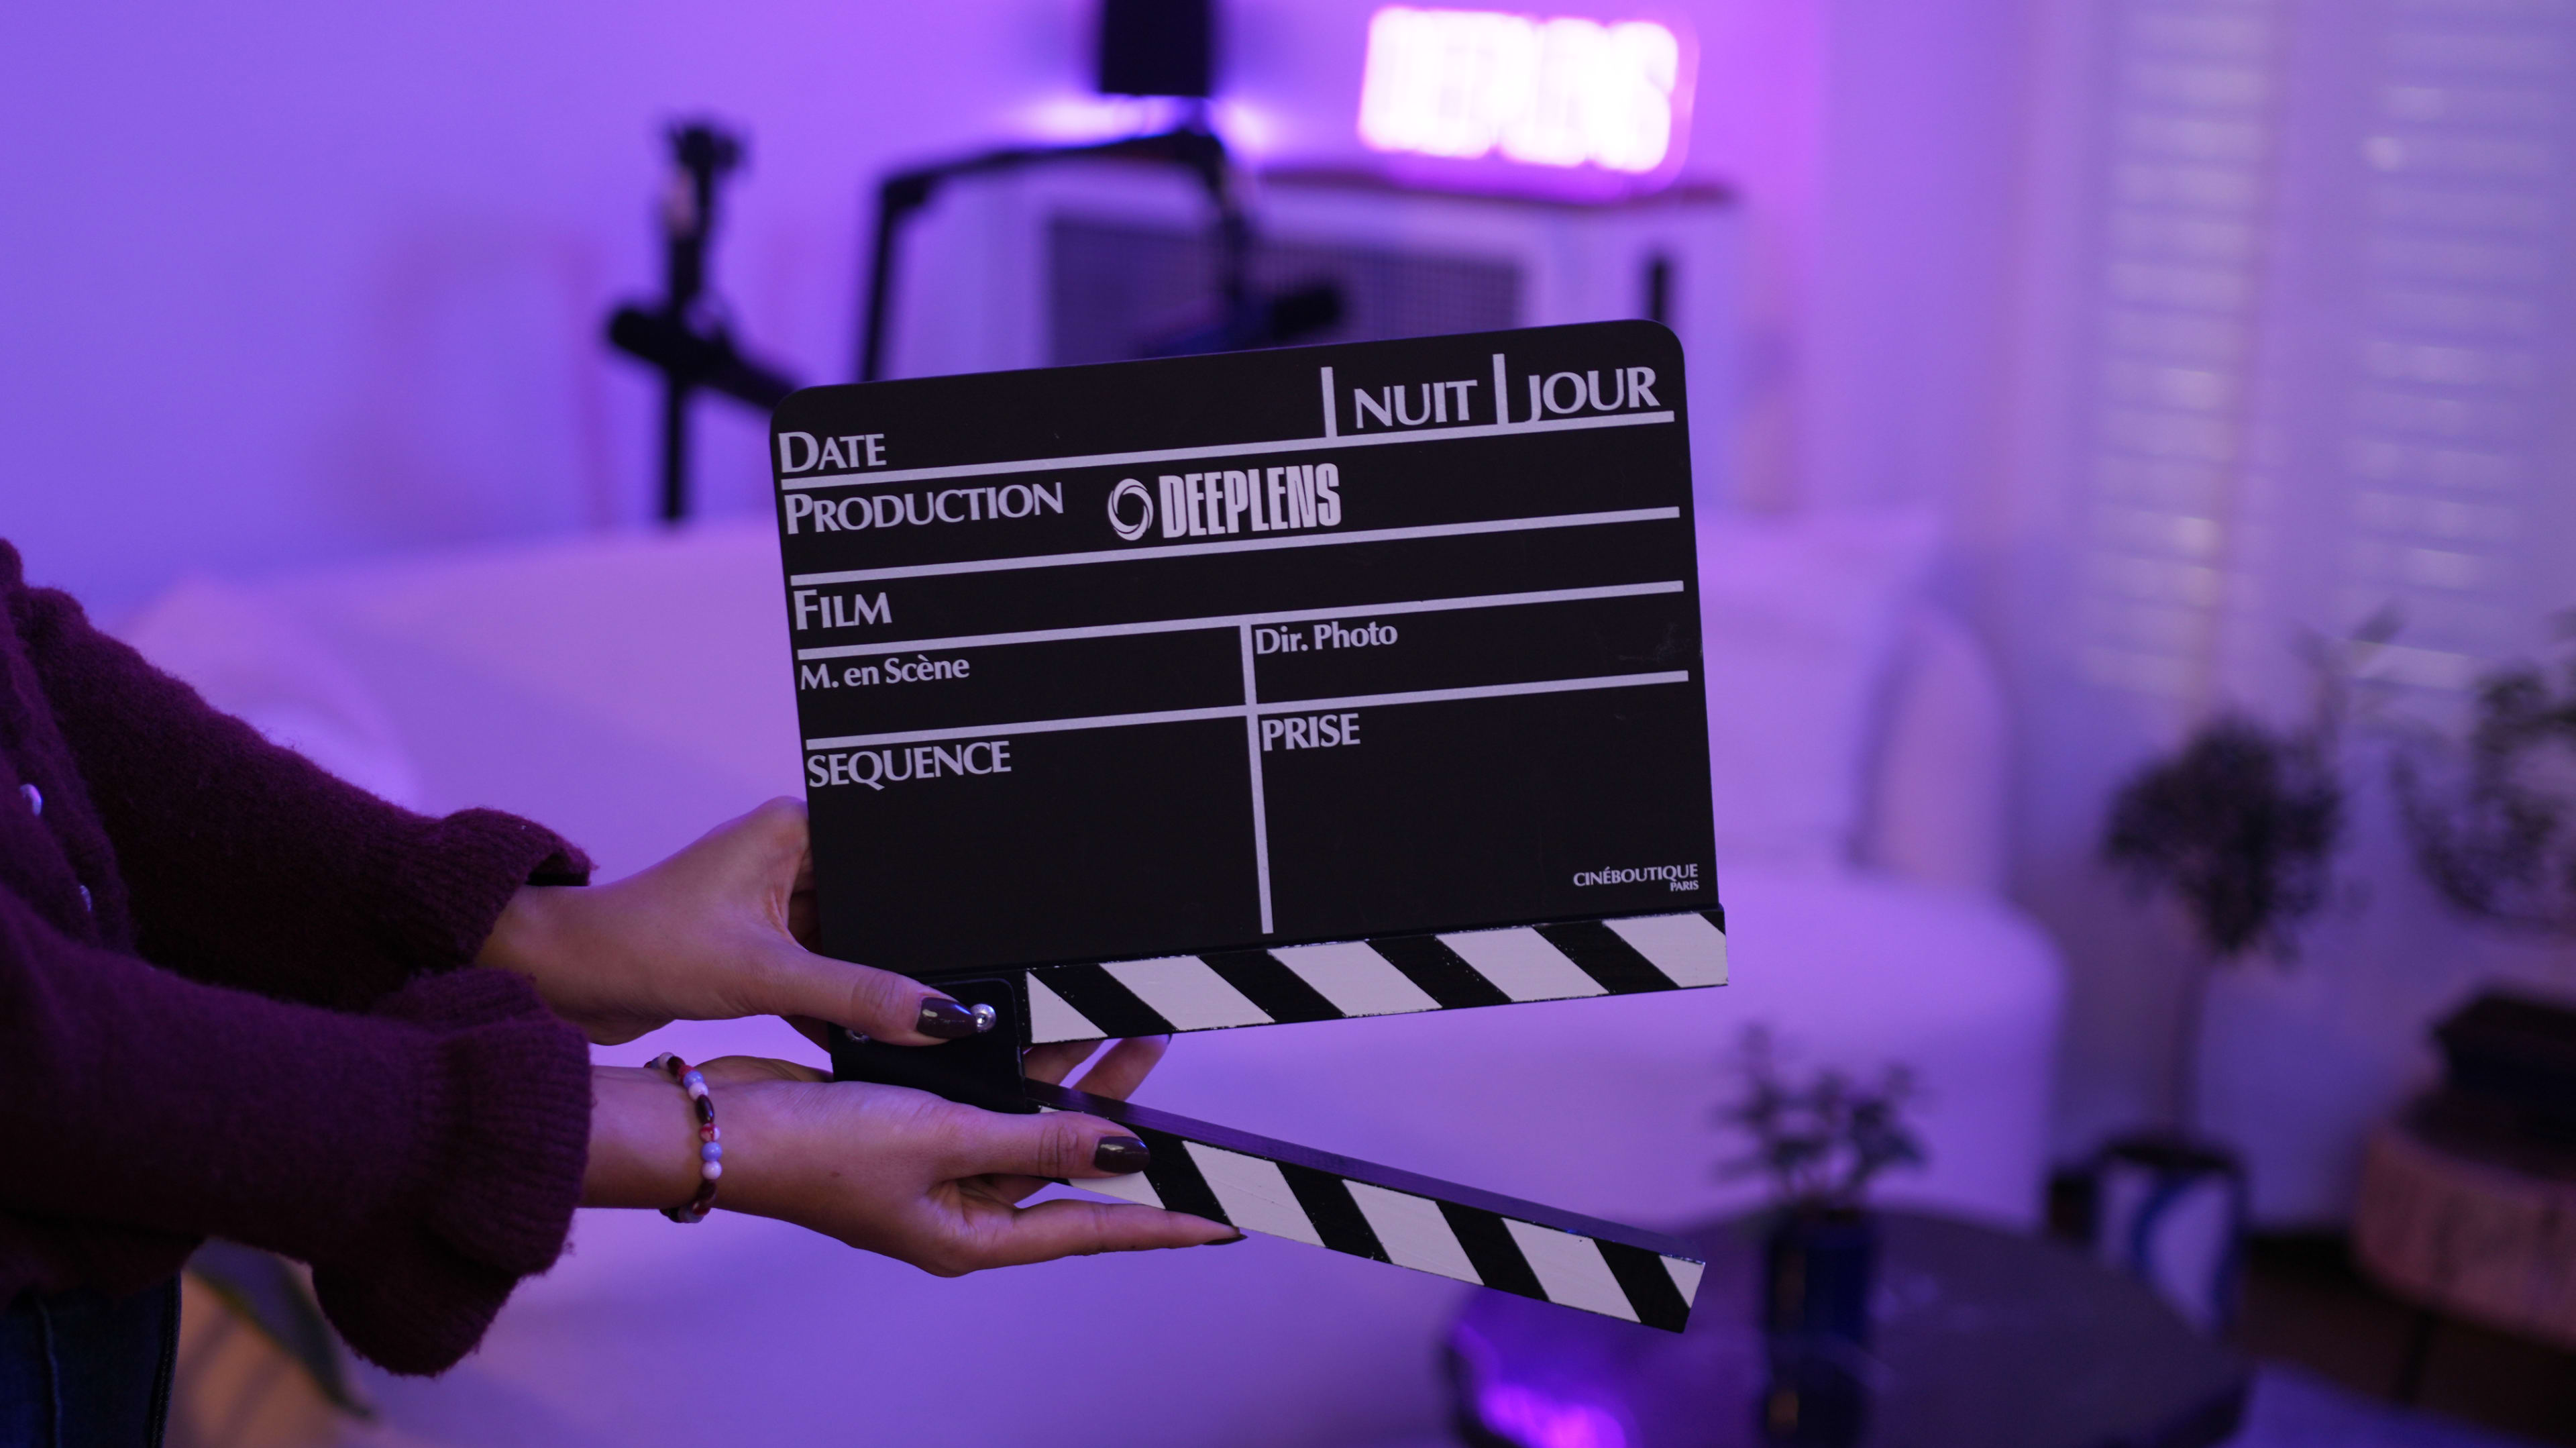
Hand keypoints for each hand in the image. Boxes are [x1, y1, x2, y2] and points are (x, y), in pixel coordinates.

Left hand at [479, 798, 982, 1046]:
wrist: (560, 980)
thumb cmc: (641, 947)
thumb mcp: (766, 974)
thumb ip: (858, 995)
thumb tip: (939, 1017)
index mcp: (795, 828)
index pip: (890, 854)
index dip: (935, 895)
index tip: (977, 933)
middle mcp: (789, 855)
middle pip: (877, 902)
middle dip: (905, 951)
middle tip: (954, 992)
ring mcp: (775, 901)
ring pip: (851, 943)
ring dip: (869, 984)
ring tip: (915, 1021)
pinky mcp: (761, 944)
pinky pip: (823, 971)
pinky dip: (839, 1005)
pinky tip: (868, 1040)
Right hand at [583, 1039, 1236, 1270]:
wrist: (721, 1123)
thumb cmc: (814, 1150)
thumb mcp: (943, 1139)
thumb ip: (1036, 1143)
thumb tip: (1119, 1153)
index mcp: (969, 1234)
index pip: (1087, 1231)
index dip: (1156, 1224)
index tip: (1216, 1219)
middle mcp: (958, 1206)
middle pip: (1062, 1167)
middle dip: (1113, 1117)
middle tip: (1158, 1060)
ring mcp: (933, 1165)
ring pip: (1026, 1124)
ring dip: (1066, 1081)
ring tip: (1118, 1028)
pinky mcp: (909, 1123)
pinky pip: (984, 1097)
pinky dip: (1014, 1067)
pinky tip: (1041, 1027)